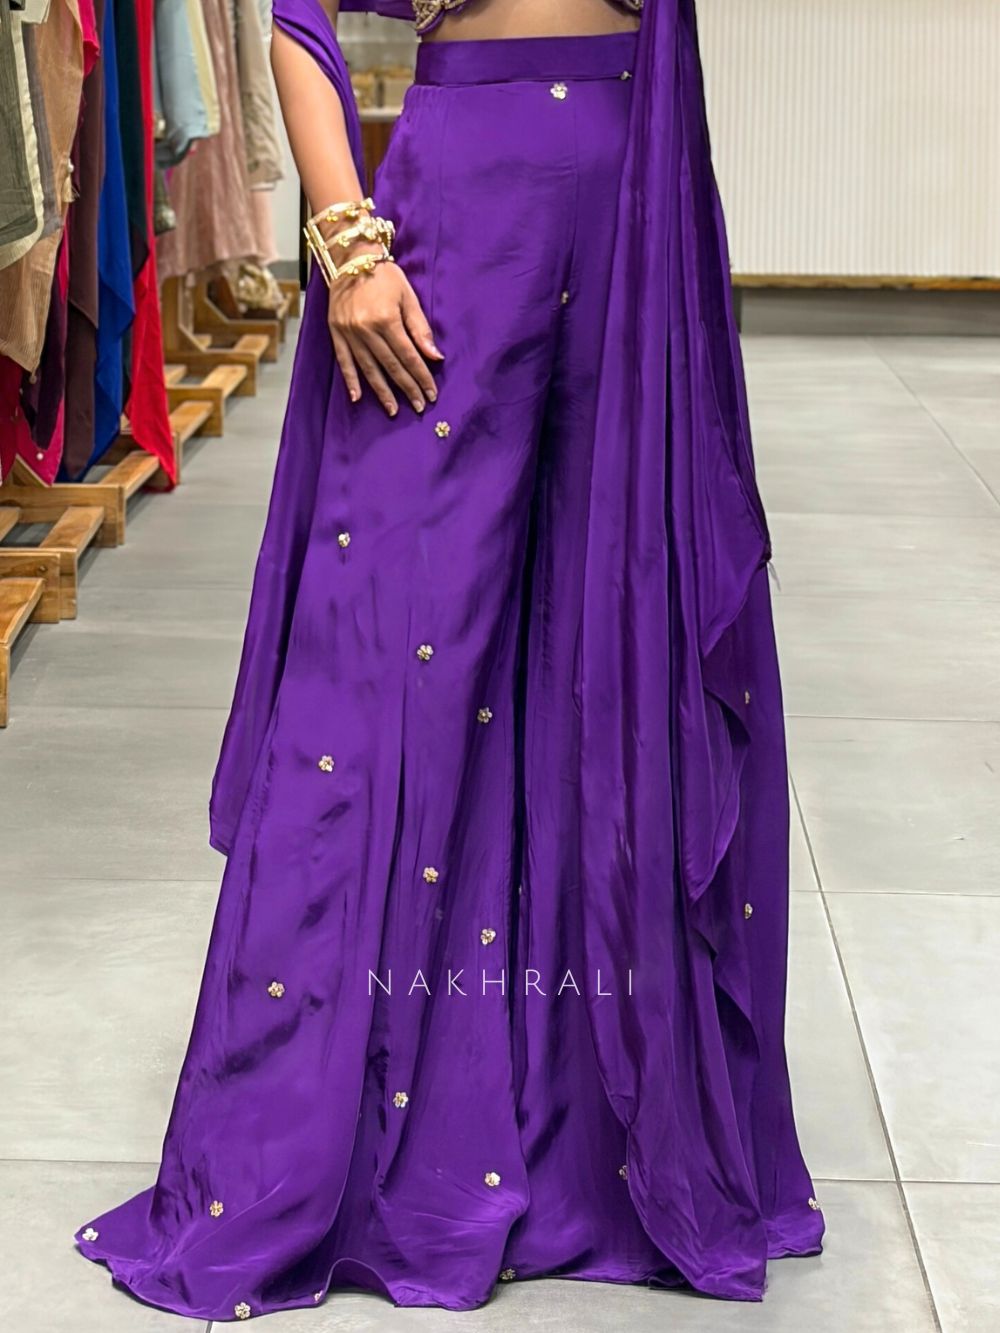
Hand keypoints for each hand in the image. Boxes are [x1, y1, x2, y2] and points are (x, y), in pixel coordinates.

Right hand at [327, 255, 442, 415]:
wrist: (351, 257)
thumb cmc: (385, 275)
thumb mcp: (408, 297)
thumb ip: (420, 328)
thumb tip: (435, 357)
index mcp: (386, 320)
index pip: (408, 356)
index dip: (421, 377)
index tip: (431, 394)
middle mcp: (366, 329)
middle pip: (391, 366)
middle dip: (407, 388)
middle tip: (418, 407)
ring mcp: (349, 332)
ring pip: (368, 368)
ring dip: (382, 392)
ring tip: (393, 410)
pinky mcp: (335, 332)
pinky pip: (344, 361)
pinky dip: (351, 380)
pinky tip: (357, 398)